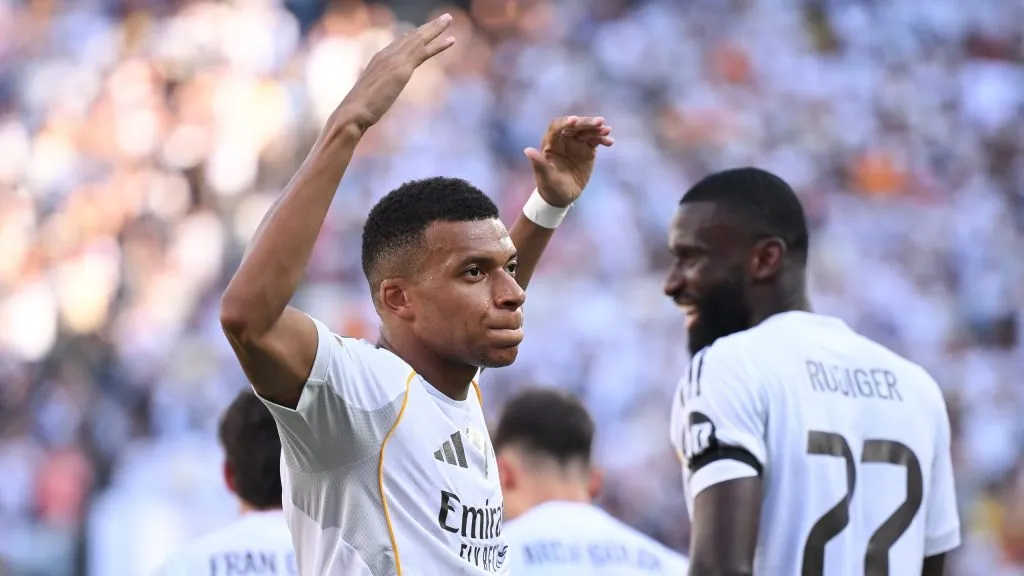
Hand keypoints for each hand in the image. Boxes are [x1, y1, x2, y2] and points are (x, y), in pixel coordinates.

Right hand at [332, 14, 455, 133]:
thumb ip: (375, 92)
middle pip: (411, 36)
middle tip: (445, 18)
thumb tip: (373, 100)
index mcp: (378, 60)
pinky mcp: (402, 69)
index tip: (426, 31)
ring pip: (419, 39)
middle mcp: (386, 55)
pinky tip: (451, 40)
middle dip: (428, 27)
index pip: (400, 43)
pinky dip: (438, 44)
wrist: (353, 112)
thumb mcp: (369, 96)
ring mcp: (394, 60)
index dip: (414, 36)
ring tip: (449, 19)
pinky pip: (423, 52)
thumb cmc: (357, 110)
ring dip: (436, 28)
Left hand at [525, 116, 613, 206]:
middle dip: (586, 122)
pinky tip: (610, 142)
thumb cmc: (550, 188)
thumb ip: (539, 164)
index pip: (556, 127)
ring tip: (607, 130)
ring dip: (597, 129)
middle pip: (575, 125)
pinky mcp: (587, 149)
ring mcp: (576, 144)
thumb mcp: (545, 178)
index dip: (565, 122)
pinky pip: (595, 140)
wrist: (562, 197)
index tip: (574, 120)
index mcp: (550, 143)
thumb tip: (527, 151)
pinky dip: (602, 139)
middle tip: (600, 122)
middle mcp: (563, 140)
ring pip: (586, 131)